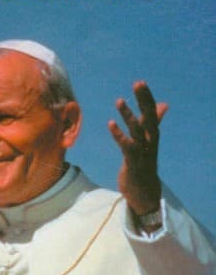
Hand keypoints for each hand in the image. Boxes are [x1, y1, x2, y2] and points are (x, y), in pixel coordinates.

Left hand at [108, 82, 167, 215]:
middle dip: (143, 100)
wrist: (143, 191)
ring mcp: (143, 152)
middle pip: (149, 117)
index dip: (146, 98)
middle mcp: (150, 141)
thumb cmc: (144, 163)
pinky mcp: (133, 162)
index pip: (152, 112)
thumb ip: (153, 122)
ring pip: (137, 130)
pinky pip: (127, 146)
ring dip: (129, 115)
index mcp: (153, 135)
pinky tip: (111, 124)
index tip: (140, 83)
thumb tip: (163, 104)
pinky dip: (119, 134)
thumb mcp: (149, 141)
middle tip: (137, 83)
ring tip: (119, 100)